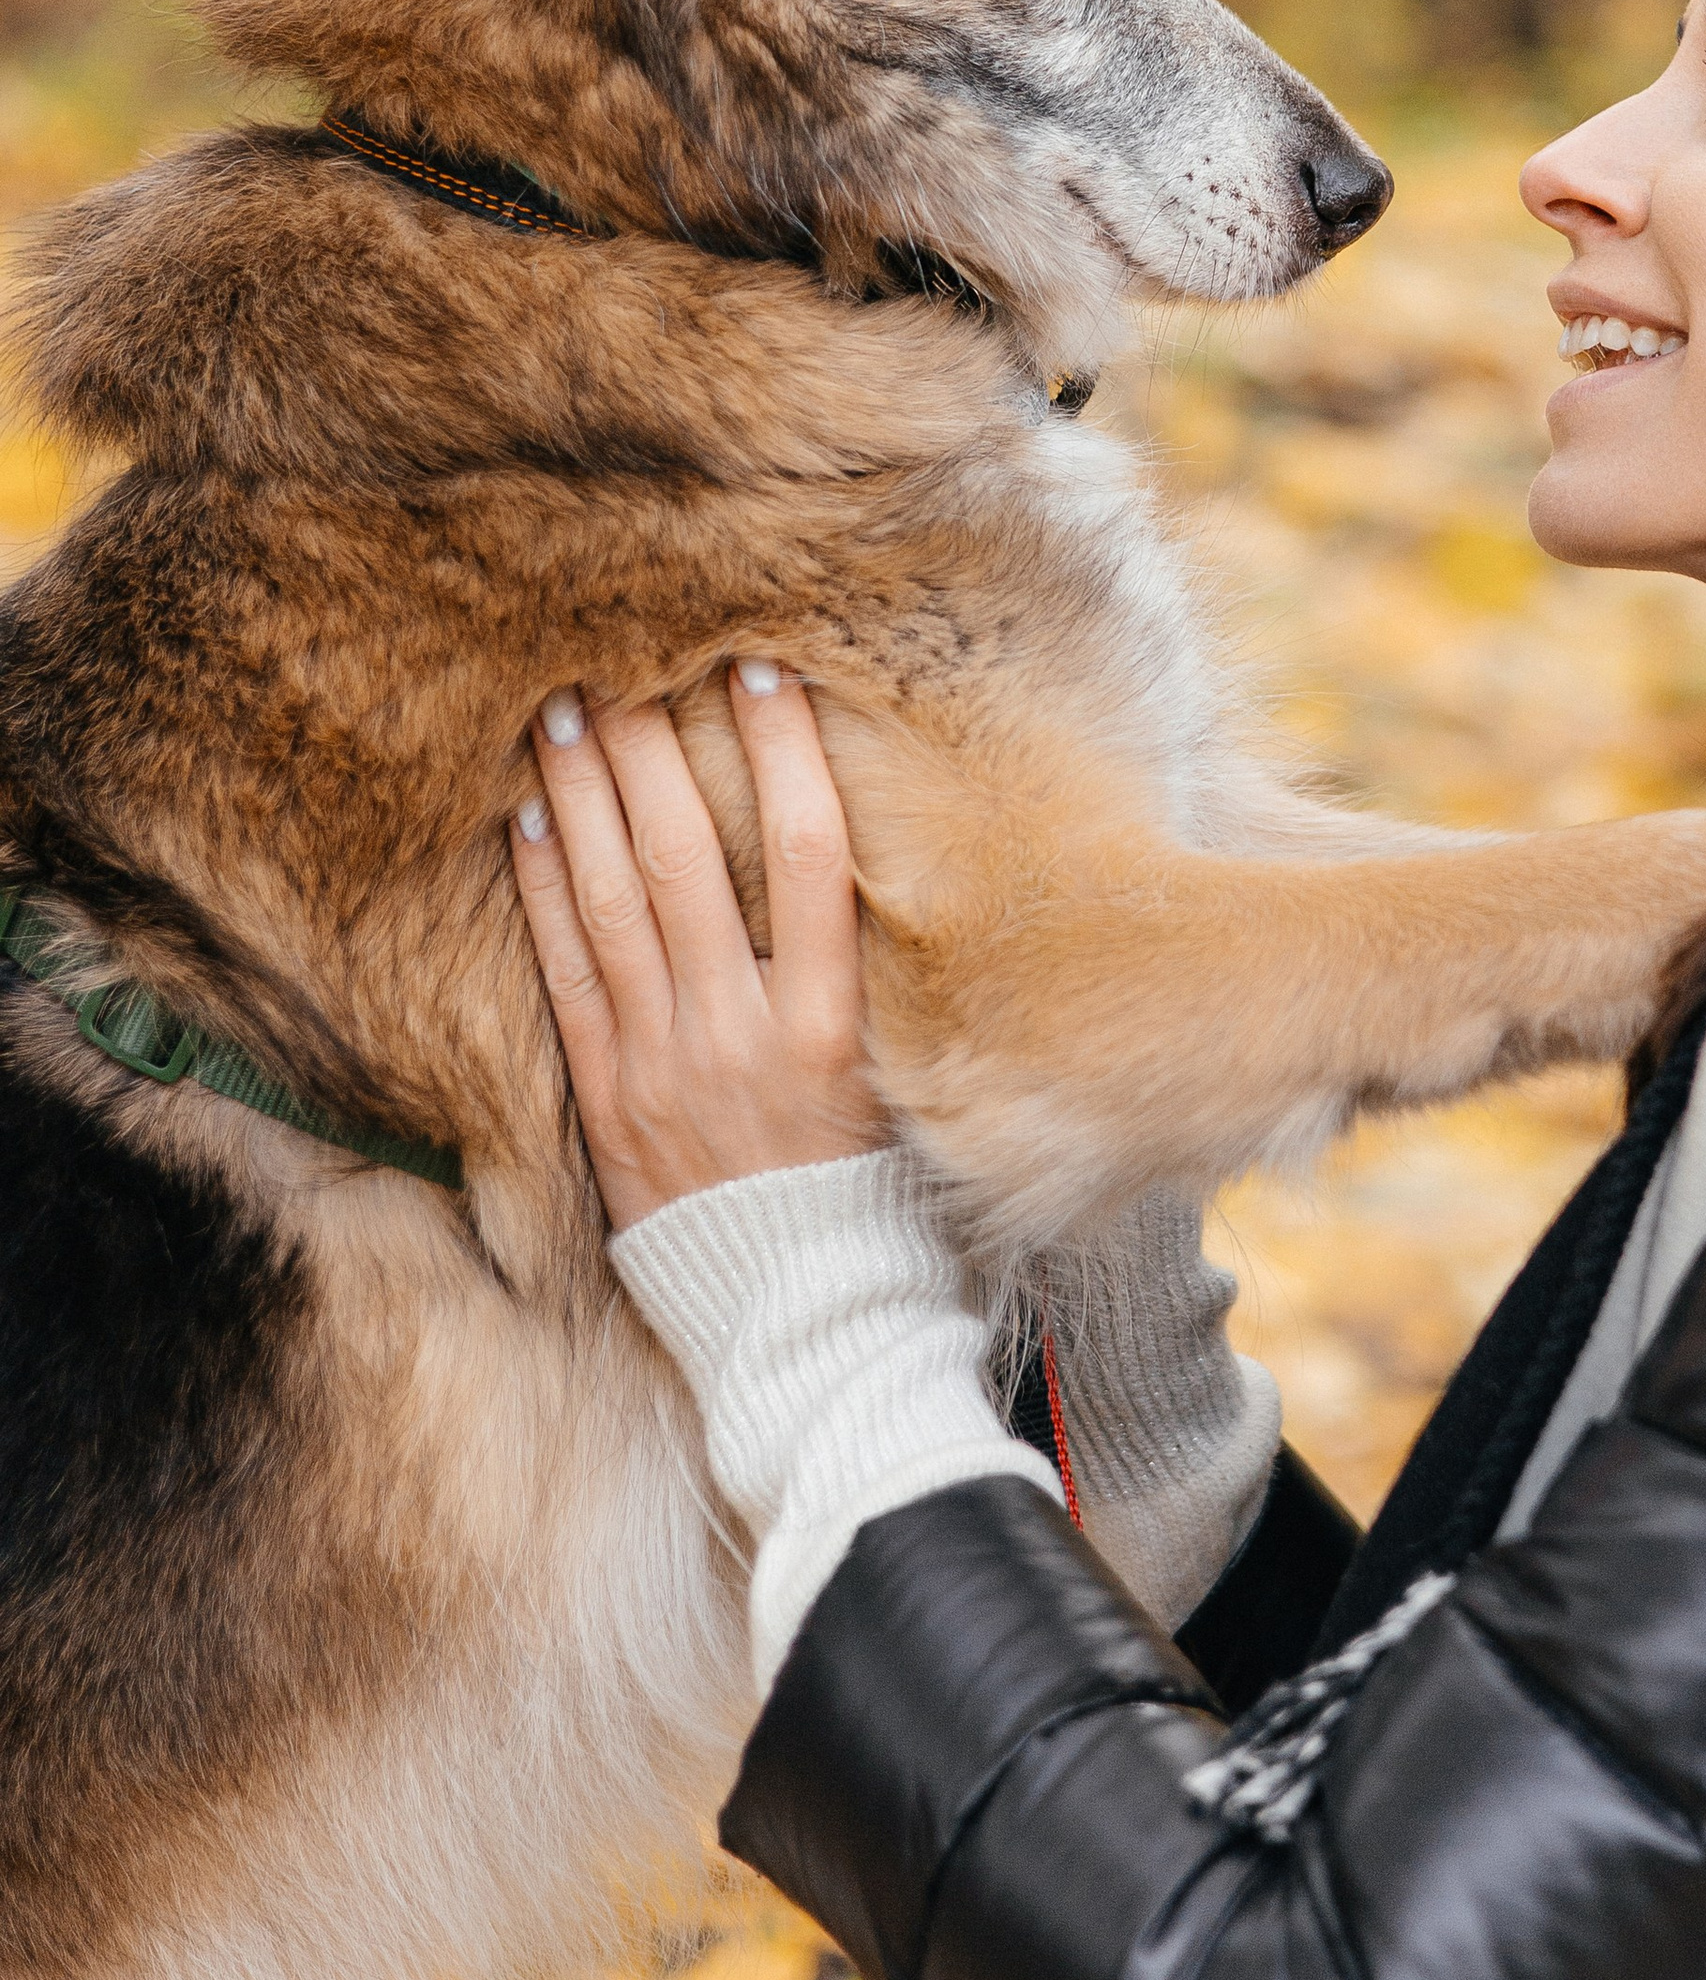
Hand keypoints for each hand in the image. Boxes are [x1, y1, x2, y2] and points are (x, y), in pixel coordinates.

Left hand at [510, 663, 886, 1229]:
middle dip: (652, 754)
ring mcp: (663, 1068)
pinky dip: (543, 891)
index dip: (784, 759)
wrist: (804, 1318)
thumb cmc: (871, 1190)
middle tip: (622, 660)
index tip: (761, 675)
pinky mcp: (607, 1099)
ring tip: (562, 712)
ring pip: (612, 907)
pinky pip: (564, 976)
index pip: (809, 862)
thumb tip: (846, 848)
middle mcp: (741, 1039)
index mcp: (831, 1030)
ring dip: (583, 799)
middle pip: (688, 865)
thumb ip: (868, 974)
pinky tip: (528, 820)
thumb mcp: (902, 1077)